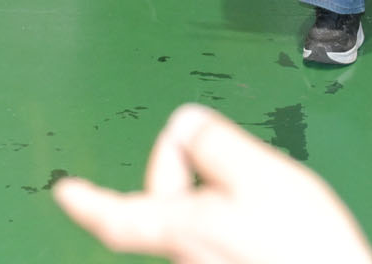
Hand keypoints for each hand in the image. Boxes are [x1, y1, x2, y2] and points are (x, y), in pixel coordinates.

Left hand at [52, 103, 371, 263]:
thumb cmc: (307, 248)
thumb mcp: (263, 175)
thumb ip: (216, 143)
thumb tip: (183, 123)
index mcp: (183, 227)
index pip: (117, 214)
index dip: (87, 201)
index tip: (64, 192)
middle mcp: (188, 259)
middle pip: (164, 209)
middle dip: (187, 177)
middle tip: (237, 170)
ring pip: (195, 227)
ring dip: (215, 204)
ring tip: (269, 207)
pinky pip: (217, 246)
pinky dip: (232, 229)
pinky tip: (271, 231)